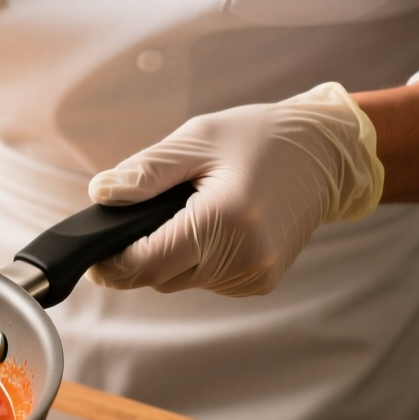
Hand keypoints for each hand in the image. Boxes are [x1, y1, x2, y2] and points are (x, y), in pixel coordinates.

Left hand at [86, 82, 383, 295]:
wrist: (323, 154)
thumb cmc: (257, 138)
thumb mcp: (196, 139)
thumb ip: (145, 172)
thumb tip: (101, 196)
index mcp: (224, 218)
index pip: (148, 264)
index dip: (113, 264)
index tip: (95, 253)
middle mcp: (244, 256)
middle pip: (161, 278)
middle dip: (140, 254)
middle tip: (142, 217)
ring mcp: (256, 273)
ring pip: (182, 281)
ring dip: (171, 256)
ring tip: (187, 212)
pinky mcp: (262, 281)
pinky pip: (208, 280)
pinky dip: (198, 260)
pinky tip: (212, 227)